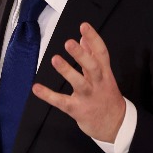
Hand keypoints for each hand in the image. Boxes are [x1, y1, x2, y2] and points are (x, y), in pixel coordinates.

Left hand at [31, 23, 126, 142]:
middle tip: (69, 42)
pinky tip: (36, 88)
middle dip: (82, 55)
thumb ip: (93, 57)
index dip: (94, 39)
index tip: (84, 26)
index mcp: (105, 73)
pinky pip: (62, 102)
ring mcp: (88, 97)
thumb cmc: (106, 96)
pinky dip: (49, 95)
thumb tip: (84, 38)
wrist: (116, 126)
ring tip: (55, 59)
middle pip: (93, 67)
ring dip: (67, 71)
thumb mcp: (103, 75)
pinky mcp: (77, 110)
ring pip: (79, 83)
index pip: (101, 53)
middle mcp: (98, 84)